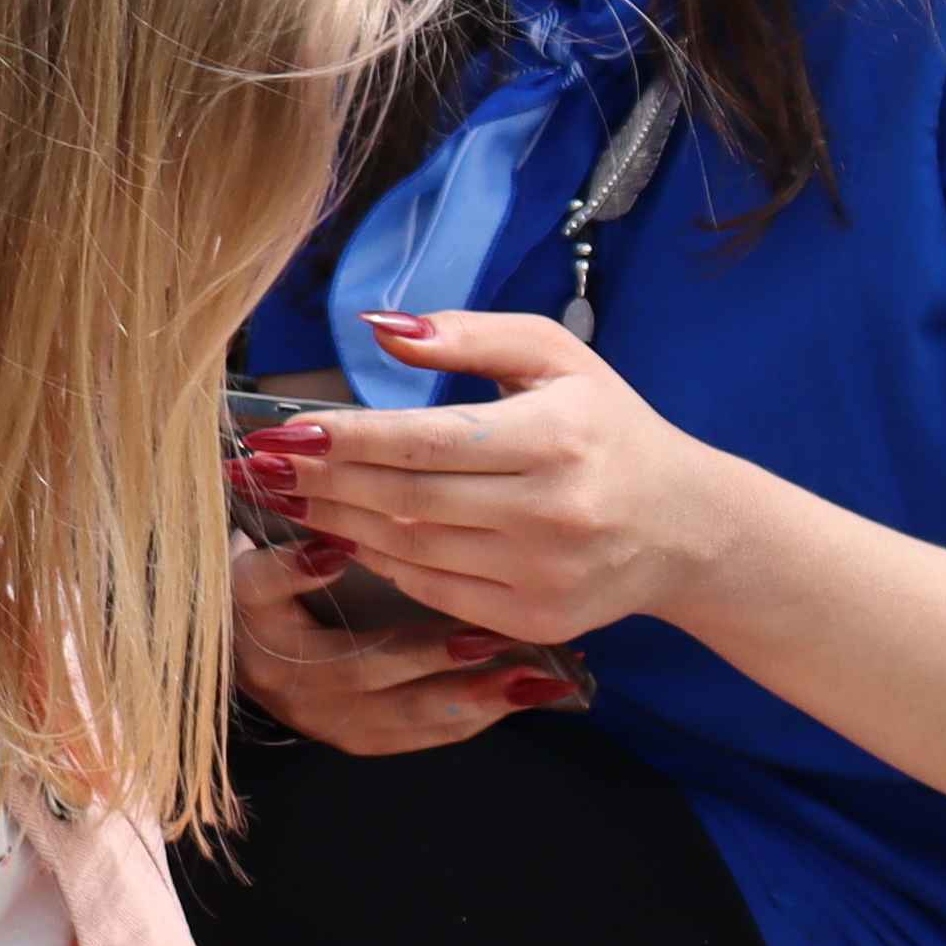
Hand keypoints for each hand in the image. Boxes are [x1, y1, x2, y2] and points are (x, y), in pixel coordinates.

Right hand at [225, 535, 579, 753]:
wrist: (258, 645)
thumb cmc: (281, 569)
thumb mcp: (274, 533)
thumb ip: (309, 503)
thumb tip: (337, 443)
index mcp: (245, 606)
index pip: (255, 588)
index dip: (291, 572)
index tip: (338, 546)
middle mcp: (272, 668)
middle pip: (344, 668)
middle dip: (419, 653)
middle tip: (480, 636)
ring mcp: (314, 711)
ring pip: (395, 712)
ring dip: (464, 692)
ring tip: (524, 673)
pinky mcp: (354, 737)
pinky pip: (420, 734)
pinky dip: (475, 715)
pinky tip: (524, 695)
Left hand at [242, 311, 748, 650]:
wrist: (688, 527)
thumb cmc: (606, 427)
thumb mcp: (554, 357)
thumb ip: (468, 333)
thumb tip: (377, 326)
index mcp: (557, 439)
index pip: (428, 440)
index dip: (347, 438)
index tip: (282, 427)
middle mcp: (555, 512)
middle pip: (407, 499)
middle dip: (321, 481)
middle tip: (258, 463)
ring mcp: (547, 574)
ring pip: (411, 549)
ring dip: (334, 522)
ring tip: (281, 494)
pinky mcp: (539, 620)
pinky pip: (434, 590)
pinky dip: (378, 562)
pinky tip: (340, 533)